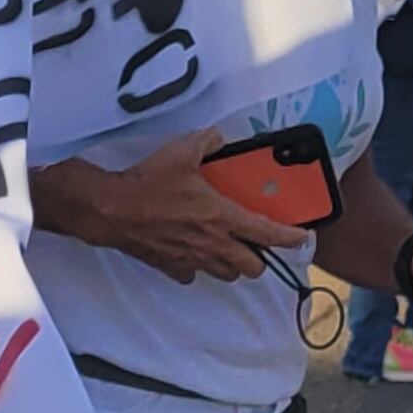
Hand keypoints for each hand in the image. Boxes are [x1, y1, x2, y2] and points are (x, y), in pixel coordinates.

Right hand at [33, 132, 301, 283]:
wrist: (109, 208)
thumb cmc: (147, 182)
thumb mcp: (181, 152)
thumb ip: (208, 142)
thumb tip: (219, 138)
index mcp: (222, 217)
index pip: (268, 234)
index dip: (291, 238)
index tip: (303, 237)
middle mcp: (212, 244)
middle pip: (253, 267)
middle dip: (261, 257)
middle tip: (256, 241)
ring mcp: (192, 259)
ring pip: (227, 274)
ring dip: (233, 264)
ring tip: (228, 247)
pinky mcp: (171, 267)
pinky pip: (193, 274)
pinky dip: (198, 266)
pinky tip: (193, 251)